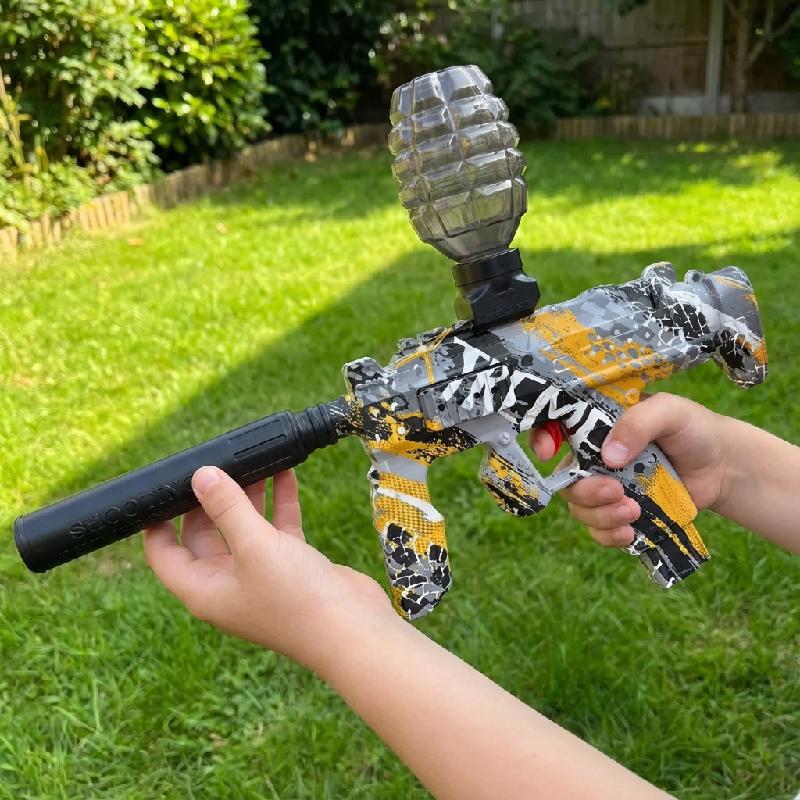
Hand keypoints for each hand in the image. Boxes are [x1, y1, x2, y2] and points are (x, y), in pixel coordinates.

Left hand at [144, 467, 392, 670]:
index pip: (164, 554)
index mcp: (204, 588)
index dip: (157, 523)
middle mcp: (227, 583)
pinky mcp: (291, 566)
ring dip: (246, 496)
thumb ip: (227, 508)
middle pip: (205, 535)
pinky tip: (284, 472)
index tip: (161, 489)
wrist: (351, 630)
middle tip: (213, 464)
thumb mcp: (254, 546)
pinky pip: (277, 528)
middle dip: (208, 500)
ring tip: (249, 461)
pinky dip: (278, 502)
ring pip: (244, 527)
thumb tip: (201, 475)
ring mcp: (261, 575)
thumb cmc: (294, 598)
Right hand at [530, 393, 730, 546]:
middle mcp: (593, 455)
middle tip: (616, 492)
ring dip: (600, 516)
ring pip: (579, 507)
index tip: (547, 452)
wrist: (722, 467)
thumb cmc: (693, 429)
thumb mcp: (670, 412)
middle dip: (586, 491)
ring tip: (634, 513)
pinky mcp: (620, 513)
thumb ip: (638, 424)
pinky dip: (609, 535)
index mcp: (597, 423)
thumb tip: (608, 457)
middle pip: (565, 478)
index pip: (555, 425)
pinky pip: (598, 531)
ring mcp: (605, 486)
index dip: (542, 437)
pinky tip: (630, 532)